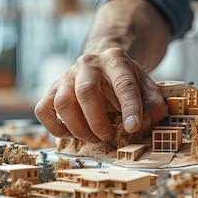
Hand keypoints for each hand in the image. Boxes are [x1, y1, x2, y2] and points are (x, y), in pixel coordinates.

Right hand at [35, 47, 165, 142]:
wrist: (104, 68)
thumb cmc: (127, 82)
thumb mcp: (148, 88)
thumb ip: (153, 106)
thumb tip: (141, 124)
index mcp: (115, 60)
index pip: (123, 84)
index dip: (129, 108)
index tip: (132, 128)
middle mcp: (88, 64)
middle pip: (85, 92)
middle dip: (97, 121)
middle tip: (108, 136)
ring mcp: (67, 75)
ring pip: (62, 103)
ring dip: (78, 128)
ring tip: (94, 137)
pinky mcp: (53, 89)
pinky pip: (44, 110)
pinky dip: (55, 128)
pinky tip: (72, 134)